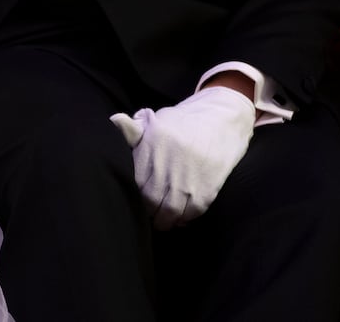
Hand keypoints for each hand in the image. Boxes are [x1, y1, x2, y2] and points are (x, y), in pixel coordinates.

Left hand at [110, 85, 254, 230]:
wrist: (224, 118)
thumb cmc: (186, 122)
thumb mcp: (158, 120)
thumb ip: (134, 129)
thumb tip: (115, 121)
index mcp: (153, 143)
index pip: (135, 181)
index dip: (133, 195)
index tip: (134, 200)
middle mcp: (169, 162)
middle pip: (151, 200)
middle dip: (148, 211)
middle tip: (148, 214)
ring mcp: (188, 177)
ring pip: (171, 211)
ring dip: (166, 220)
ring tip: (163, 220)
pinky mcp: (208, 187)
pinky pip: (192, 211)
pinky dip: (185, 218)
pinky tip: (181, 216)